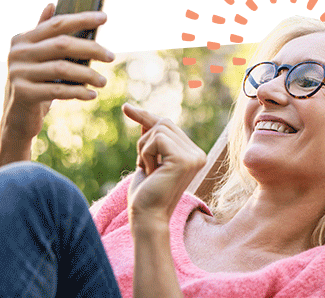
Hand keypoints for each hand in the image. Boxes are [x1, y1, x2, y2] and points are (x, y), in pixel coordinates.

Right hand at [2, 3, 113, 141]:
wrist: (17, 117)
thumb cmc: (34, 82)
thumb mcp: (36, 57)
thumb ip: (44, 33)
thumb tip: (52, 4)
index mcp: (23, 39)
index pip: (57, 24)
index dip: (81, 19)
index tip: (104, 18)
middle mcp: (18, 53)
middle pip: (62, 44)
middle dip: (91, 49)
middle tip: (112, 57)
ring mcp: (19, 73)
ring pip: (62, 68)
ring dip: (88, 74)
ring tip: (104, 81)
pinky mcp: (24, 93)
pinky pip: (58, 90)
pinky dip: (78, 92)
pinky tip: (92, 95)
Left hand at [122, 103, 206, 229]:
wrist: (147, 217)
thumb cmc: (146, 192)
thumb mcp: (147, 159)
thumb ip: (150, 138)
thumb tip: (138, 112)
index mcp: (194, 154)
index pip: (168, 125)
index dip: (146, 117)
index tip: (126, 108)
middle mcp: (198, 154)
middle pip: (163, 123)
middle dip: (144, 140)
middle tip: (143, 165)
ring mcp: (193, 156)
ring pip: (158, 129)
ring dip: (144, 149)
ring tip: (149, 170)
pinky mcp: (183, 159)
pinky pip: (156, 139)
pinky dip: (146, 154)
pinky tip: (151, 172)